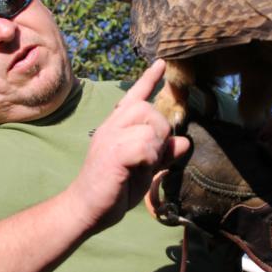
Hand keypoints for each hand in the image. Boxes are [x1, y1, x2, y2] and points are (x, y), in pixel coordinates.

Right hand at [67, 60, 189, 232]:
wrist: (87, 208)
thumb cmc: (115, 188)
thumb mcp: (145, 168)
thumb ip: (163, 153)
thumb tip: (184, 142)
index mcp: (118, 125)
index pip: (135, 96)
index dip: (149, 79)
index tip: (162, 63)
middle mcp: (113, 125)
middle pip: (150, 110)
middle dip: (160, 133)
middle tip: (151, 157)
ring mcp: (111, 137)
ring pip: (151, 128)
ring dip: (155, 150)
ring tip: (142, 166)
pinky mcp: (113, 152)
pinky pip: (145, 146)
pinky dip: (149, 160)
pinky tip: (137, 170)